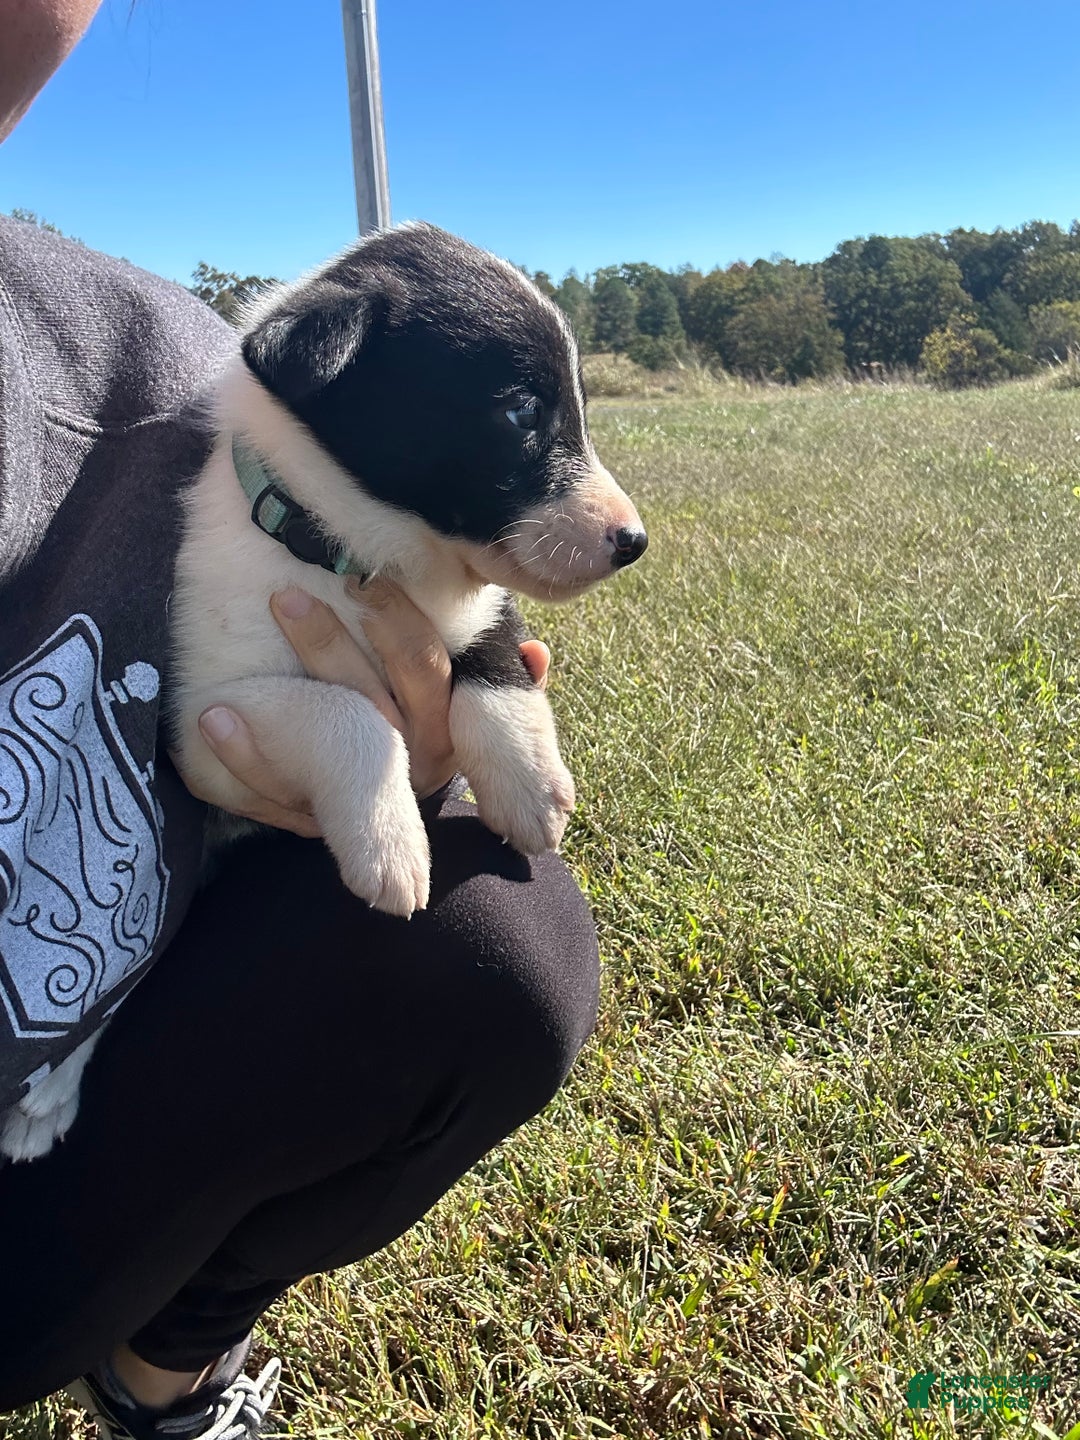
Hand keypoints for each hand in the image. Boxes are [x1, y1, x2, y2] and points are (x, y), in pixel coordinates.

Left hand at [184, 582, 549, 835]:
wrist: (396, 837)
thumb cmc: (419, 724)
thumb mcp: (467, 701)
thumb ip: (496, 674)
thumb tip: (536, 655)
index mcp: (447, 730)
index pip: (426, 671)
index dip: (396, 626)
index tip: (363, 577)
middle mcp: (410, 766)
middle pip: (369, 706)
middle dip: (329, 651)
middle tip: (286, 598)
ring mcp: (362, 798)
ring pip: (322, 759)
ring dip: (273, 719)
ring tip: (227, 683)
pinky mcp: (314, 819)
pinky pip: (279, 797)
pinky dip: (245, 760)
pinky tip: (214, 721)